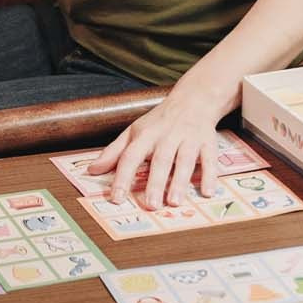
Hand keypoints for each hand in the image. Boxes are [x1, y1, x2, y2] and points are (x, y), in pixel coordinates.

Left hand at [89, 87, 221, 207]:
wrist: (194, 98)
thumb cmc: (160, 120)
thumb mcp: (134, 131)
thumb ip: (114, 152)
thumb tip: (92, 170)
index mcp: (145, 134)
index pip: (130, 156)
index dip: (122, 177)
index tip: (117, 197)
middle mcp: (167, 136)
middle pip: (161, 160)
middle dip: (156, 182)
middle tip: (151, 204)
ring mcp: (189, 139)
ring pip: (185, 160)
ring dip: (180, 181)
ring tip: (175, 202)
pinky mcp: (207, 142)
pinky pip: (210, 159)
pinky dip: (210, 175)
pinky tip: (207, 192)